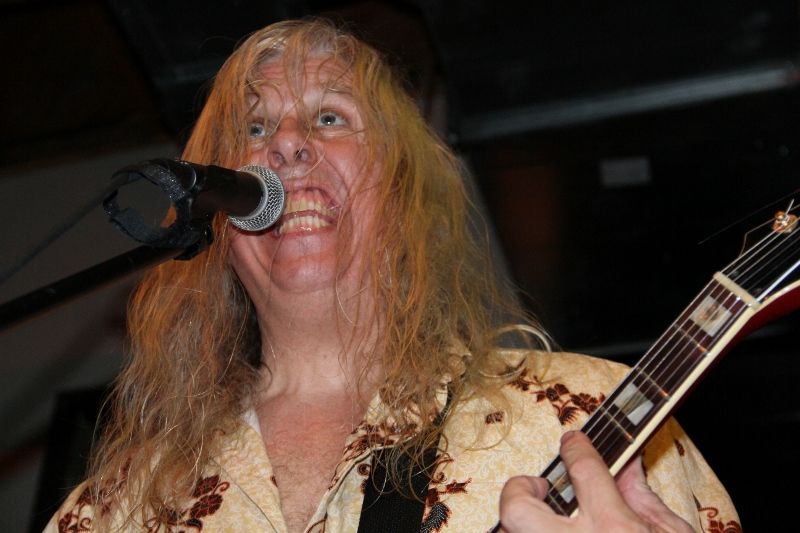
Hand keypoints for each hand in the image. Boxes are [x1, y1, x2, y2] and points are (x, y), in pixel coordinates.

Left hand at [498, 431, 691, 531]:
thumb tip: (628, 462)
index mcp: (615, 531)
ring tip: (545, 524)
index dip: (575, 447)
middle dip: (519, 489)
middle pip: (517, 508)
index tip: (573, 442)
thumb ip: (643, 497)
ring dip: (522, 526)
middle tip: (540, 487)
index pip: (583, 469)